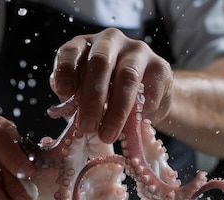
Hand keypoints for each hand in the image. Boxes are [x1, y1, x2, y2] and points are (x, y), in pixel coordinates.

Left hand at [50, 28, 173, 143]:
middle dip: (92, 98)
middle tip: (87, 127)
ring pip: (127, 76)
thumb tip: (70, 111)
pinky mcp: (160, 66)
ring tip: (107, 134)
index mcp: (85, 46)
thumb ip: (75, 99)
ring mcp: (137, 51)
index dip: (66, 70)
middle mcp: (110, 41)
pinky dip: (140, 111)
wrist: (146, 96)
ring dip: (116, 110)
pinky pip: (150, 89)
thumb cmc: (107, 95)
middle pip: (100, 62)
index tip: (63, 92)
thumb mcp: (85, 96)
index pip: (72, 51)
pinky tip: (134, 124)